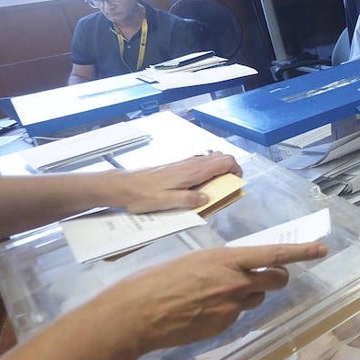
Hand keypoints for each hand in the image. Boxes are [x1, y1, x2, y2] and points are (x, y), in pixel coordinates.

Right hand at [104, 242, 327, 352]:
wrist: (137, 314)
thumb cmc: (158, 280)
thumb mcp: (195, 260)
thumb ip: (223, 264)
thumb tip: (239, 268)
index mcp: (226, 260)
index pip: (274, 255)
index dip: (300, 252)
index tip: (320, 248)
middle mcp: (235, 283)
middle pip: (276, 280)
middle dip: (276, 277)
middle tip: (263, 276)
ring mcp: (231, 308)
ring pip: (256, 298)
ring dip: (248, 294)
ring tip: (215, 293)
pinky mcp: (223, 326)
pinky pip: (236, 315)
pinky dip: (227, 311)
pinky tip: (202, 310)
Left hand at [109, 152, 242, 213]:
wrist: (123, 186)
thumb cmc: (142, 195)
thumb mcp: (166, 202)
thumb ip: (188, 200)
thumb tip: (207, 198)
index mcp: (192, 172)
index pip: (225, 162)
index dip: (236, 170)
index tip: (236, 183)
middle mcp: (191, 164)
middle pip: (221, 157)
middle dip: (231, 169)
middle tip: (228, 186)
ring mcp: (184, 163)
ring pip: (212, 159)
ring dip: (219, 170)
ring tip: (215, 188)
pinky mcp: (178, 166)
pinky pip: (201, 163)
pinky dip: (208, 171)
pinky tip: (199, 186)